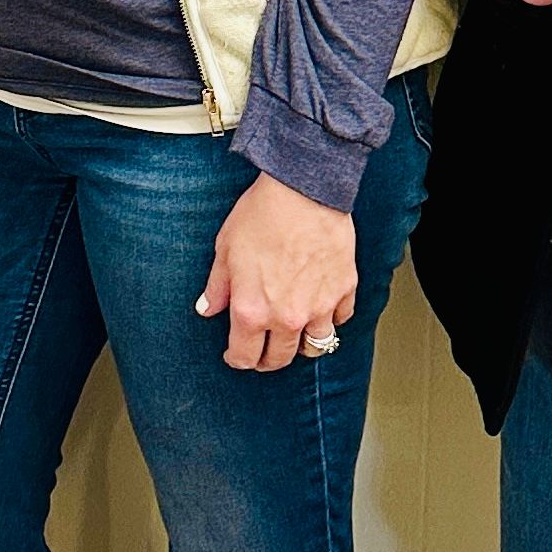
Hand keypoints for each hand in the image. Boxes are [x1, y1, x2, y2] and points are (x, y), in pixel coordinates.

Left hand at [196, 173, 355, 371]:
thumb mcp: (225, 249)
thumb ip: (217, 286)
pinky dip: (331, 319)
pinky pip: (340, 319)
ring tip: (294, 336)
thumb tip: (207, 308)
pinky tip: (321, 309)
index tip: (234, 355)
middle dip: (267, 360)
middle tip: (262, 352)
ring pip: (315, 347)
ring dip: (302, 346)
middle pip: (279, 359)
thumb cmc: (262, 215)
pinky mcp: (344, 291)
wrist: (303, 191)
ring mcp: (320, 308)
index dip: (236, 359)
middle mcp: (287, 317)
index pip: (244, 355)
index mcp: (252, 311)